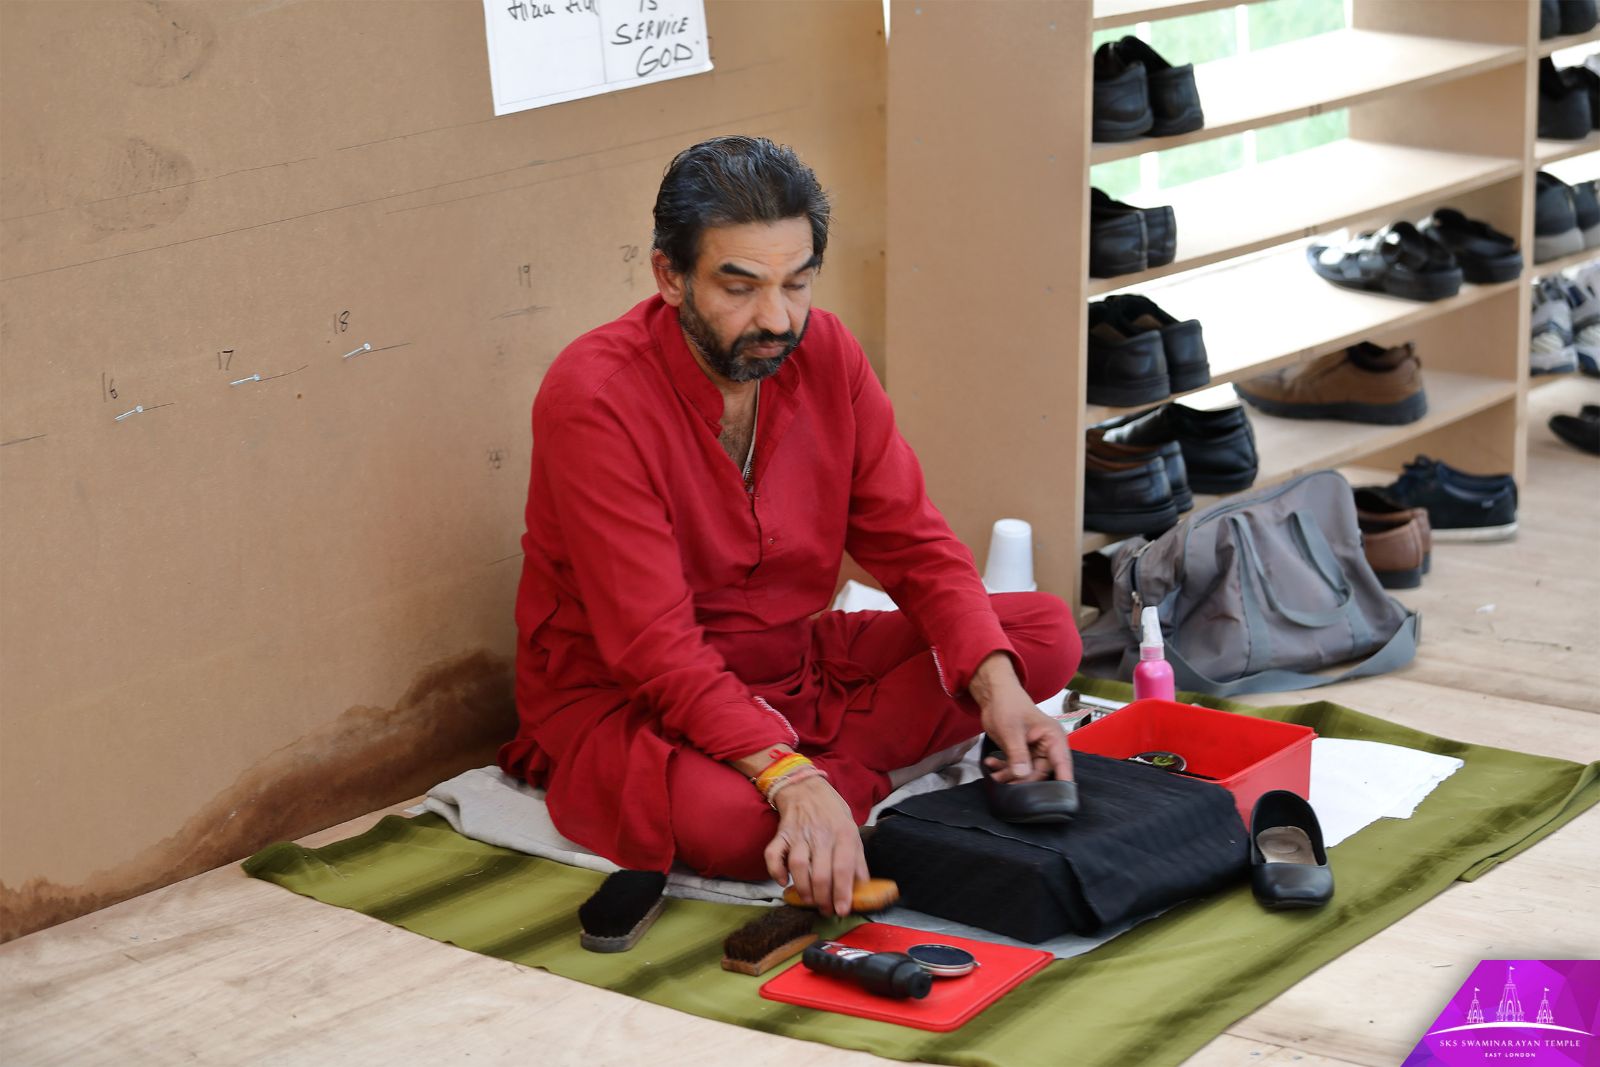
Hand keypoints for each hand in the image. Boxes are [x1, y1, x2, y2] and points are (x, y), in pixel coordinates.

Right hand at [763, 776, 868, 916]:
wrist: (806, 788)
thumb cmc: (832, 814)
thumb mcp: (852, 831)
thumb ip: (857, 860)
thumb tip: (864, 888)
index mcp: (843, 834)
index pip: (843, 868)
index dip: (843, 893)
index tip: (842, 911)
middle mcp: (821, 834)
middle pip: (820, 873)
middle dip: (823, 898)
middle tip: (825, 910)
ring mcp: (798, 834)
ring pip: (798, 867)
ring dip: (803, 889)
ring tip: (809, 901)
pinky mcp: (781, 834)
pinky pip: (773, 854)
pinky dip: (775, 871)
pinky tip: (783, 882)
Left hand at [971, 652, 1073, 783]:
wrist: (994, 695)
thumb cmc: (1008, 704)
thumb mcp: (1012, 730)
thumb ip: (1018, 754)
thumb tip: (1023, 775)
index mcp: (1053, 737)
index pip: (1062, 763)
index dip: (1063, 782)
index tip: (1061, 799)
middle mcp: (1048, 746)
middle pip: (1041, 773)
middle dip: (1024, 780)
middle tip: (1006, 783)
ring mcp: (1035, 751)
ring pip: (1027, 773)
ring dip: (1010, 776)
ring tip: (995, 775)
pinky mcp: (1023, 753)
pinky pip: (1017, 768)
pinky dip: (1004, 768)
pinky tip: (991, 763)